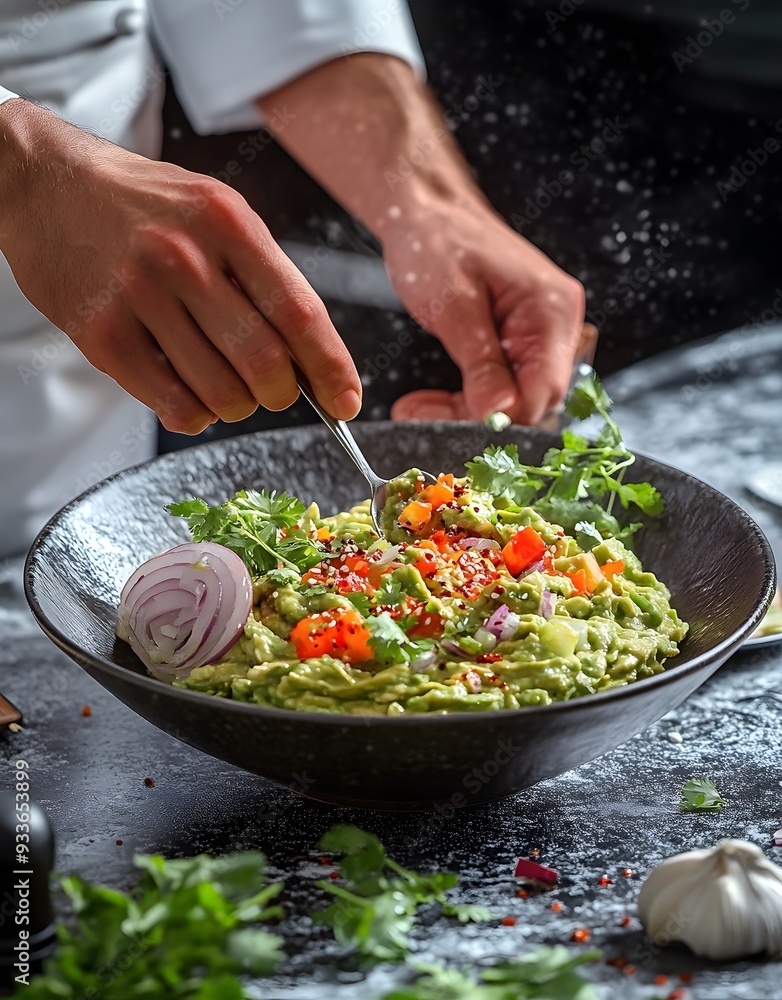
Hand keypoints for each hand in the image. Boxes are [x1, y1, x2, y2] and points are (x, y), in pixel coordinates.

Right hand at [0, 100, 360, 433]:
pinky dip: (195, 416)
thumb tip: (308, 355)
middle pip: (265, 362)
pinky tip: (190, 396)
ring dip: (237, 407)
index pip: (300, 312)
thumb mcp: (214, 210)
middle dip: (281, 394)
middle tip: (274, 391)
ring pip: (221, 393)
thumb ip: (261, 274)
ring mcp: (139, 296)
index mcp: (227, 222)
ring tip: (226, 388)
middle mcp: (185, 257)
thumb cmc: (143, 204)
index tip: (345, 401)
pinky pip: (173, 405)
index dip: (332, 368)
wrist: (46, 183)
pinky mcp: (102, 334)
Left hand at [382, 196, 584, 424]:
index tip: (458, 428)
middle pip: (530, 400)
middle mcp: (555, 326)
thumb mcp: (454, 306)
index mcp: (552, 310)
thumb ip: (480, 362)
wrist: (425, 213)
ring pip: (510, 399)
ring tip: (416, 411)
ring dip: (463, 413)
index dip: (504, 416)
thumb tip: (497, 412)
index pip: (545, 388)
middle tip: (421, 418)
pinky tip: (429, 403)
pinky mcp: (515, 344)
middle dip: (475, 417)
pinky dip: (464, 399)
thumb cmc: (439, 241)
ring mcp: (537, 336)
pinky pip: (498, 387)